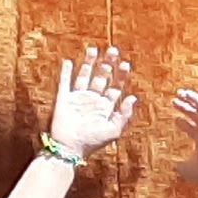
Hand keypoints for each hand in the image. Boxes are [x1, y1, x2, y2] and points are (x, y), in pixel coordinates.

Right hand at [46, 43, 137, 160]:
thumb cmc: (93, 142)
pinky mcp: (64, 99)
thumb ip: (124, 114)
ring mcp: (78, 98)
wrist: (70, 148)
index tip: (125, 64)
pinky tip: (68, 61)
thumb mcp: (114, 130)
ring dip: (89, 63)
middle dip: (108, 64)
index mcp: (106, 107)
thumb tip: (134, 97)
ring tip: (94, 49)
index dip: (121, 75)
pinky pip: (65, 83)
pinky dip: (66, 72)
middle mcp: (93, 100)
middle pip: (102, 77)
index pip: (116, 86)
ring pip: (85, 76)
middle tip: (113, 50)